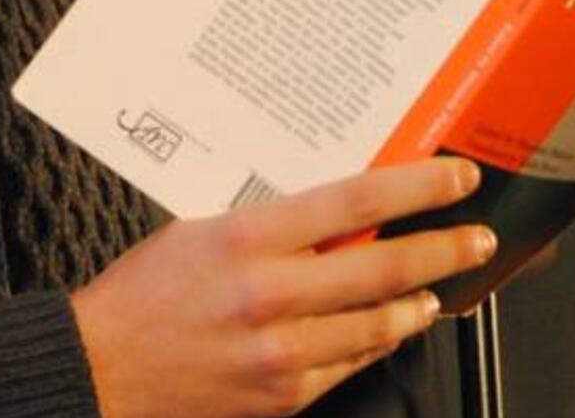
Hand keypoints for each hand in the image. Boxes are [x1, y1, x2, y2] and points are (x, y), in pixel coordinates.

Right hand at [71, 158, 497, 417]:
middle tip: (476, 239)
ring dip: (418, 303)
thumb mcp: (200, 231)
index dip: (417, 189)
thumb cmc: (141, 296)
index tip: (456, 179)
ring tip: (439, 288)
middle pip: (383, 266)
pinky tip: (388, 329)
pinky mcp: (282, 396)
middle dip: (443, 249)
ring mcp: (280, 353)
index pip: (355, 202)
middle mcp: (270, 295)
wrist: (98, 371)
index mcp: (247, 238)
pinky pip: (348, 366)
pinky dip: (375, 344)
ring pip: (377, 325)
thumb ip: (269, 224)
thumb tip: (336, 210)